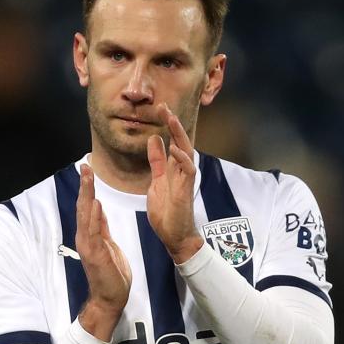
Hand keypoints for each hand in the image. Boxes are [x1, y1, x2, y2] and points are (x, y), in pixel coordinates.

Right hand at [76, 162, 131, 340]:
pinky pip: (93, 231)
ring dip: (86, 195)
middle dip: (84, 185)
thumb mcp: (109, 245)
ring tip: (87, 176)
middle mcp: (85, 237)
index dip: (87, 188)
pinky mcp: (94, 253)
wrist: (110, 298)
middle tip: (85, 165)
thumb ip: (102, 227)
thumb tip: (97, 207)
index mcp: (90, 235)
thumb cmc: (111, 274)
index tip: (88, 170)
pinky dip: (92, 216)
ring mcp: (88, 245)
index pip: (87, 207)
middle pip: (83, 206)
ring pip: (85, 215)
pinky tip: (93, 201)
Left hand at [146, 104, 203, 263]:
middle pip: (181, 141)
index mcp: (173, 168)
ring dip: (179, 135)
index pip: (172, 140)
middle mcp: (181, 171)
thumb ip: (157, 161)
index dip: (167, 124)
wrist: (173, 236)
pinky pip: (188, 170)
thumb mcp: (156, 181)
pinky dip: (182, 159)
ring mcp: (185, 180)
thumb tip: (154, 139)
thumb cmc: (167, 212)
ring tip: (171, 119)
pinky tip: (174, 148)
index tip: (160, 108)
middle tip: (165, 107)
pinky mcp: (186, 190)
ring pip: (187, 151)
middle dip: (173, 124)